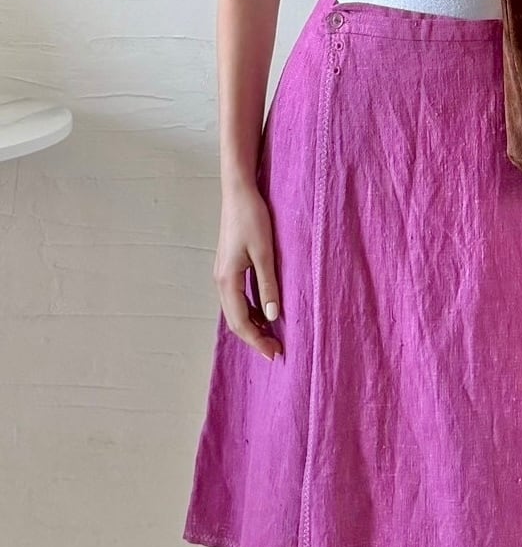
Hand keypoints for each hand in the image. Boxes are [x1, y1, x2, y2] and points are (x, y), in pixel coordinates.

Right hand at [213, 183, 282, 360]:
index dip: (257, 341)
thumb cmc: (252, 219)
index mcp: (227, 280)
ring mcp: (223, 274)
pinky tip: (266, 313)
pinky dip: (250, 310)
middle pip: (235, 320)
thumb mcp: (265, 253)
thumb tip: (273, 317)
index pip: (241, 322)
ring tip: (272, 336)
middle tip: (276, 351)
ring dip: (252, 325)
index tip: (275, 353)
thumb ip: (268, 285)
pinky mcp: (229, 268)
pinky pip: (237, 298)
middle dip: (254, 338)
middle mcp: (221, 281)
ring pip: (235, 310)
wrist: (238, 193)